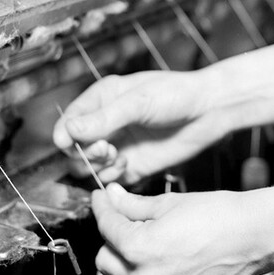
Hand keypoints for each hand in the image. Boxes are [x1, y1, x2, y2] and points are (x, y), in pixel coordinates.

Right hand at [52, 69, 230, 184]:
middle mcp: (107, 124)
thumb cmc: (176, 94)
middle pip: (75, 148)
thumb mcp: (138, 102)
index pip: (69, 120)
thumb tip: (70, 129)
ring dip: (97, 166)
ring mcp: (119, 146)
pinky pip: (110, 179)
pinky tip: (127, 166)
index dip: (65, 134)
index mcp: (102, 99)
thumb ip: (104, 118)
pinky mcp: (133, 166)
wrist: (208, 111)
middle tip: (107, 148)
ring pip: (89, 167)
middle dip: (85, 151)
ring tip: (118, 156)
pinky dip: (112, 177)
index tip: (68, 143)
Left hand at [91, 182, 273, 274]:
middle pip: (105, 263)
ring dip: (127, 271)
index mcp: (138, 248)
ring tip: (146, 251)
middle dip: (111, 241)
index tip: (103, 199)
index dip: (102, 207)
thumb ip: (133, 205)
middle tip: (127, 224)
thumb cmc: (217, 214)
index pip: (105, 227)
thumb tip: (111, 196)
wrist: (256, 236)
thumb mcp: (169, 203)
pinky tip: (164, 274)